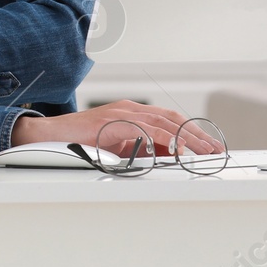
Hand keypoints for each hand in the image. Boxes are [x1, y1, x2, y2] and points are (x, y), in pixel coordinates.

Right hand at [12, 100, 224, 155]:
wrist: (52, 136)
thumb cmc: (80, 142)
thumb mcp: (116, 145)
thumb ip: (139, 147)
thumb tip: (165, 157)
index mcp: (131, 112)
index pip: (169, 119)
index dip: (191, 131)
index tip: (207, 145)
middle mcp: (130, 108)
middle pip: (172, 119)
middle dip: (197, 134)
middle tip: (214, 150)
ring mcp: (123, 113)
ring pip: (165, 122)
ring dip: (188, 138)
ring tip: (204, 151)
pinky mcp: (116, 121)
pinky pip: (146, 129)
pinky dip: (166, 139)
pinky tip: (179, 149)